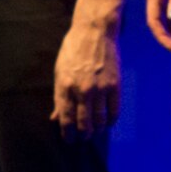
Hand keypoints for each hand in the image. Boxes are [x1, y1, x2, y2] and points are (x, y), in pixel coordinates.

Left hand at [51, 18, 121, 140]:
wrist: (95, 31)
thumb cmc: (73, 49)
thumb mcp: (60, 70)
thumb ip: (59, 96)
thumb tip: (55, 117)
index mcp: (65, 86)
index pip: (66, 119)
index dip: (67, 134)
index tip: (69, 140)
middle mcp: (82, 90)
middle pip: (84, 124)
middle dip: (83, 135)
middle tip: (83, 137)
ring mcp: (100, 88)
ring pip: (100, 121)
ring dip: (97, 130)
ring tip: (95, 130)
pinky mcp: (115, 85)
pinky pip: (114, 112)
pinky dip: (110, 121)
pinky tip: (107, 122)